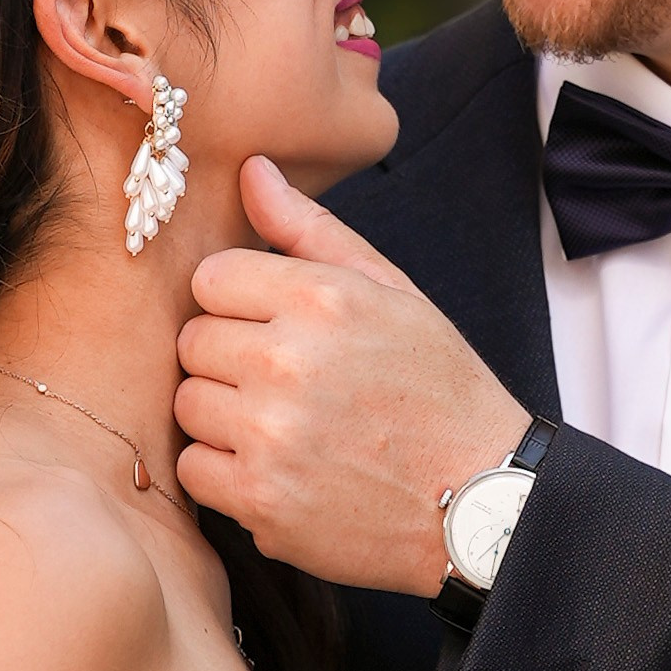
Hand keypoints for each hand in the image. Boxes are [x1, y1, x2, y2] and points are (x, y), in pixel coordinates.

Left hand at [175, 158, 527, 591]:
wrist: (482, 500)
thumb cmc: (439, 391)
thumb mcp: (392, 294)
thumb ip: (311, 231)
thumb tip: (250, 169)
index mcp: (322, 299)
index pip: (211, 278)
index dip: (238, 304)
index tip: (275, 329)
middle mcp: (288, 362)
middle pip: (192, 343)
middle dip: (230, 360)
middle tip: (287, 385)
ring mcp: (271, 436)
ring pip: (187, 406)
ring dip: (224, 417)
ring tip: (286, 427)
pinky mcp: (261, 501)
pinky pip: (194, 470)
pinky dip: (227, 474)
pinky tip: (279, 470)